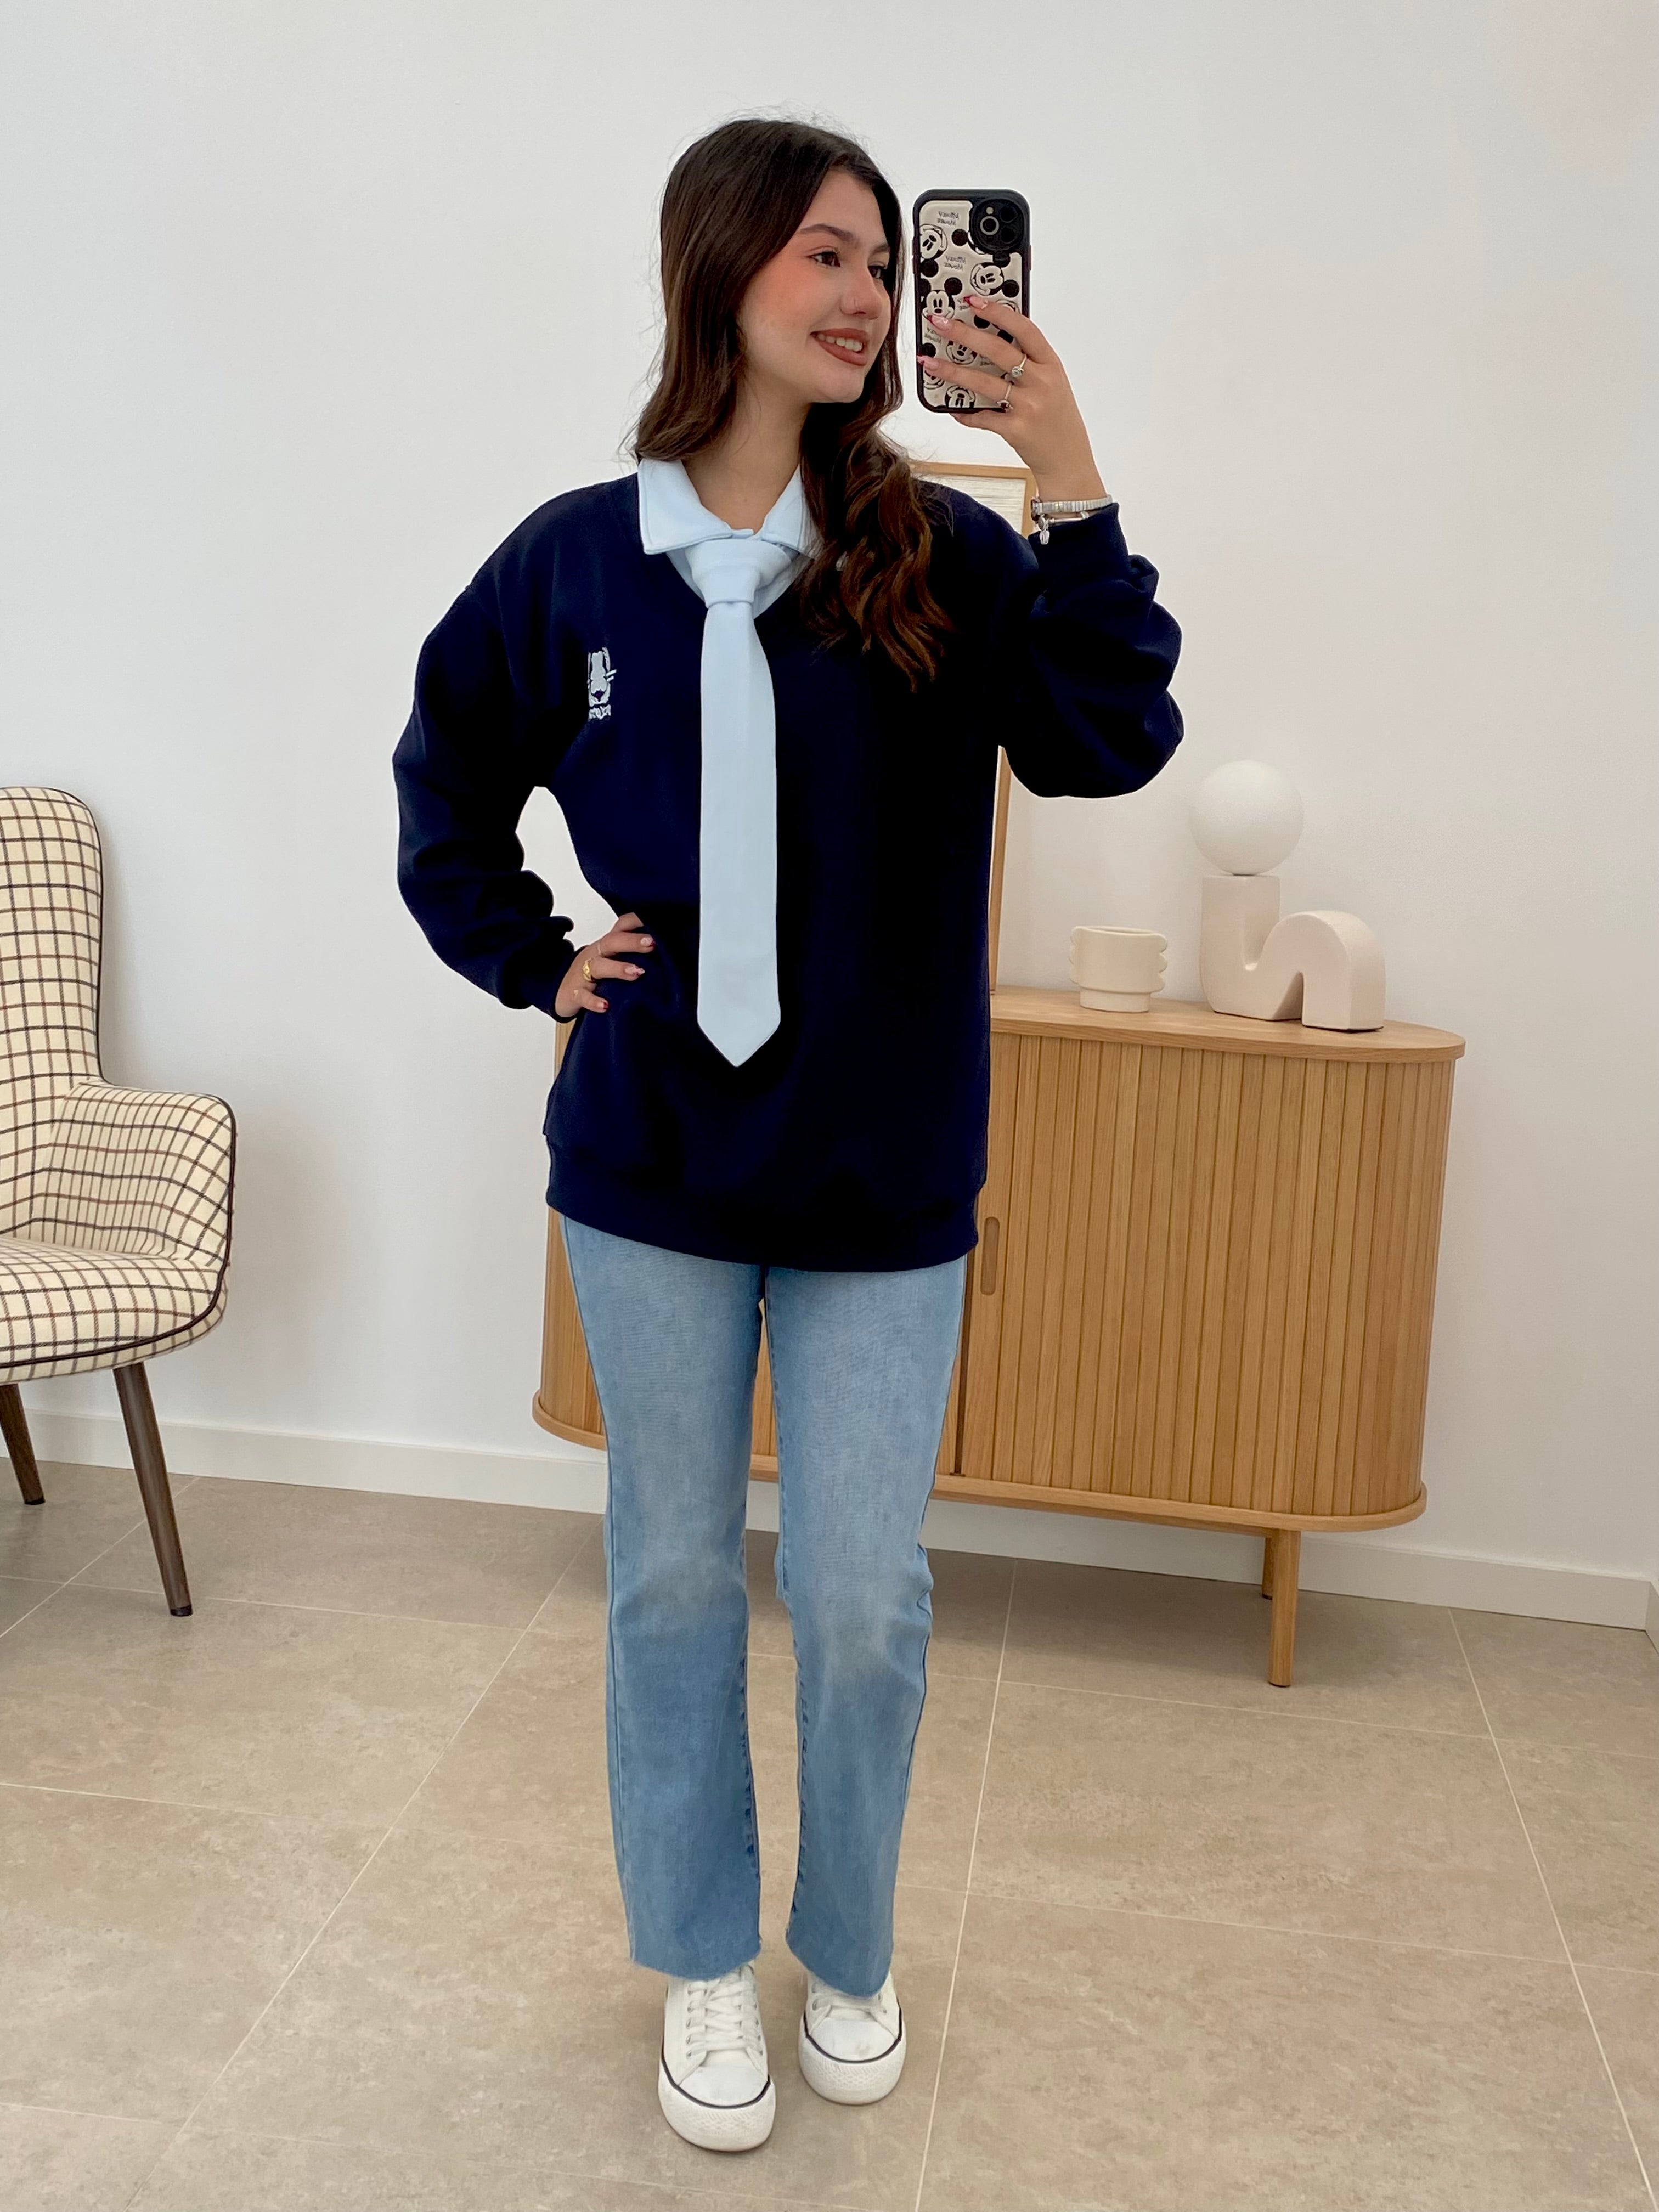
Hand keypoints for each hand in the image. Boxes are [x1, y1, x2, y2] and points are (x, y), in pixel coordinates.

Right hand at [556, 910, 653, 1017]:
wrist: (563, 991)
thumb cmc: (594, 975)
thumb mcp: (613, 961)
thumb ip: (635, 955)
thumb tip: (670, 954)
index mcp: (607, 946)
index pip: (622, 926)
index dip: (637, 921)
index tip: (656, 920)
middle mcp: (596, 955)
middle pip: (612, 942)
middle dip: (632, 941)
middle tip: (652, 943)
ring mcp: (584, 973)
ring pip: (598, 966)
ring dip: (618, 968)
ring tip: (637, 973)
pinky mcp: (576, 993)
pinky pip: (583, 996)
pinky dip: (594, 1001)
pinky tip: (606, 1005)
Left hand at [916, 293, 1107, 499]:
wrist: (1069, 460)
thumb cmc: (1058, 419)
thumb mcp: (1053, 383)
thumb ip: (1030, 363)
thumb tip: (991, 341)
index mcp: (1051, 364)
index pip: (1024, 328)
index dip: (997, 311)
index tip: (973, 301)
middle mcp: (1041, 382)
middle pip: (998, 350)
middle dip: (964, 333)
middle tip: (939, 323)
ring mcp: (1029, 406)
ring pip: (984, 382)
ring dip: (952, 371)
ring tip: (930, 362)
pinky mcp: (1016, 430)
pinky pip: (982, 417)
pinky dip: (965, 413)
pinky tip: (951, 408)